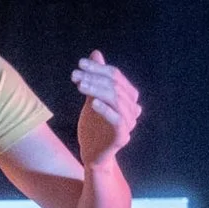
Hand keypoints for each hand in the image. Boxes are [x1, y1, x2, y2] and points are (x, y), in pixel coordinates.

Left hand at [72, 52, 140, 166]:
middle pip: (115, 86)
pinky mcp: (122, 136)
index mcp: (128, 96)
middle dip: (94, 78)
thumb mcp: (92, 97)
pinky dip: (106, 110)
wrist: (92, 153)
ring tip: (80, 85)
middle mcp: (133, 107)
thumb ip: (96, 77)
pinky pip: (117, 120)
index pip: (115, 76)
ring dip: (97, 91)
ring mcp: (130, 122)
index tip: (79, 64)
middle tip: (75, 75)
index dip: (98, 68)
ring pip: (116, 100)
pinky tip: (92, 103)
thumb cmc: (94, 125)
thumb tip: (96, 53)